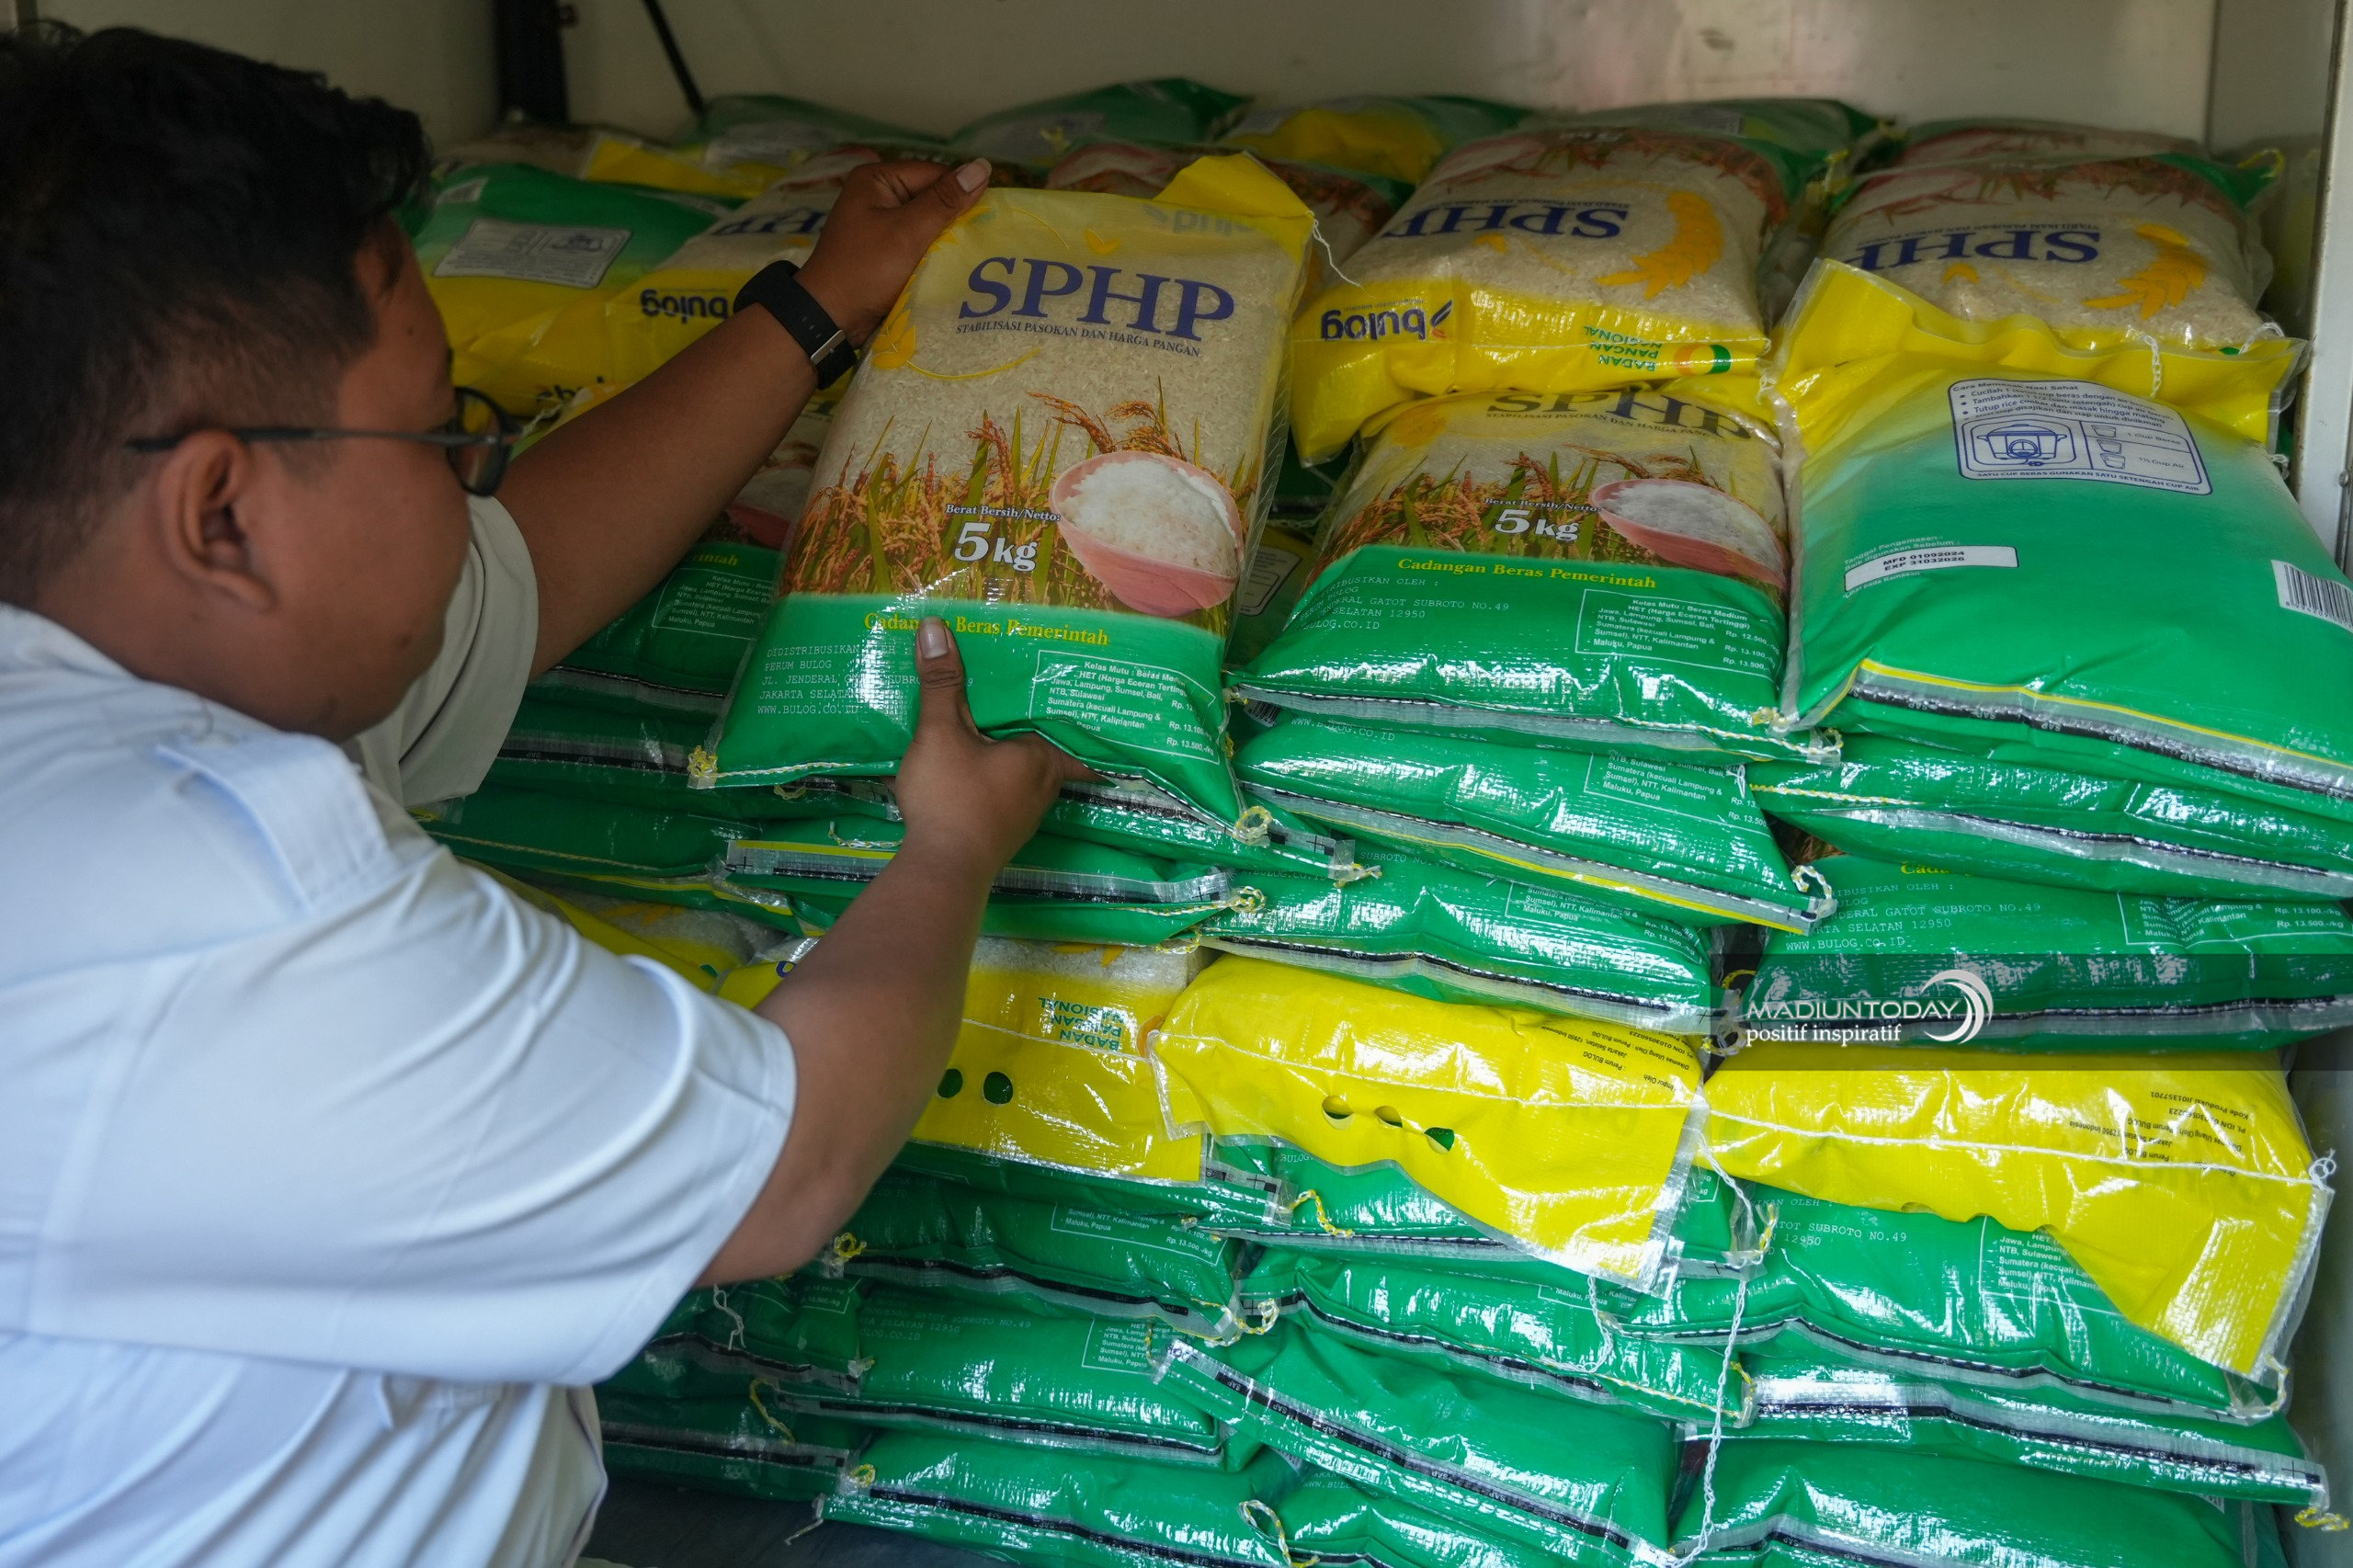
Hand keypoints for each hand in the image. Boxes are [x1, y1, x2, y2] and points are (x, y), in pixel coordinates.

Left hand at [797, 157, 989, 345]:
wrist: (830, 317)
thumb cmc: (866, 269)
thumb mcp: (908, 232)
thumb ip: (945, 201)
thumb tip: (982, 165)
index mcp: (877, 179)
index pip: (934, 174)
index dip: (961, 193)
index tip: (989, 217)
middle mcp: (877, 194)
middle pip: (931, 197)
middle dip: (954, 218)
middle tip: (982, 238)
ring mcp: (879, 222)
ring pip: (926, 222)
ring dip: (946, 238)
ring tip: (971, 252)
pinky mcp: (883, 248)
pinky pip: (917, 242)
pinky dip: (933, 252)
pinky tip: (951, 263)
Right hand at [895, 617, 1092, 878]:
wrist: (941, 871)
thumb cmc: (951, 796)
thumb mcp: (941, 731)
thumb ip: (941, 682)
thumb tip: (935, 626)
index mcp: (1042, 757)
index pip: (1075, 730)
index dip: (1076, 712)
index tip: (1083, 692)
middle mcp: (1043, 787)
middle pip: (1051, 750)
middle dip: (1041, 727)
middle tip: (1031, 695)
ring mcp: (1024, 816)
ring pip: (1028, 775)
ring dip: (1018, 755)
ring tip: (1002, 725)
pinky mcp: (1002, 834)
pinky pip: (1009, 795)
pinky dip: (1000, 779)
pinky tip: (980, 768)